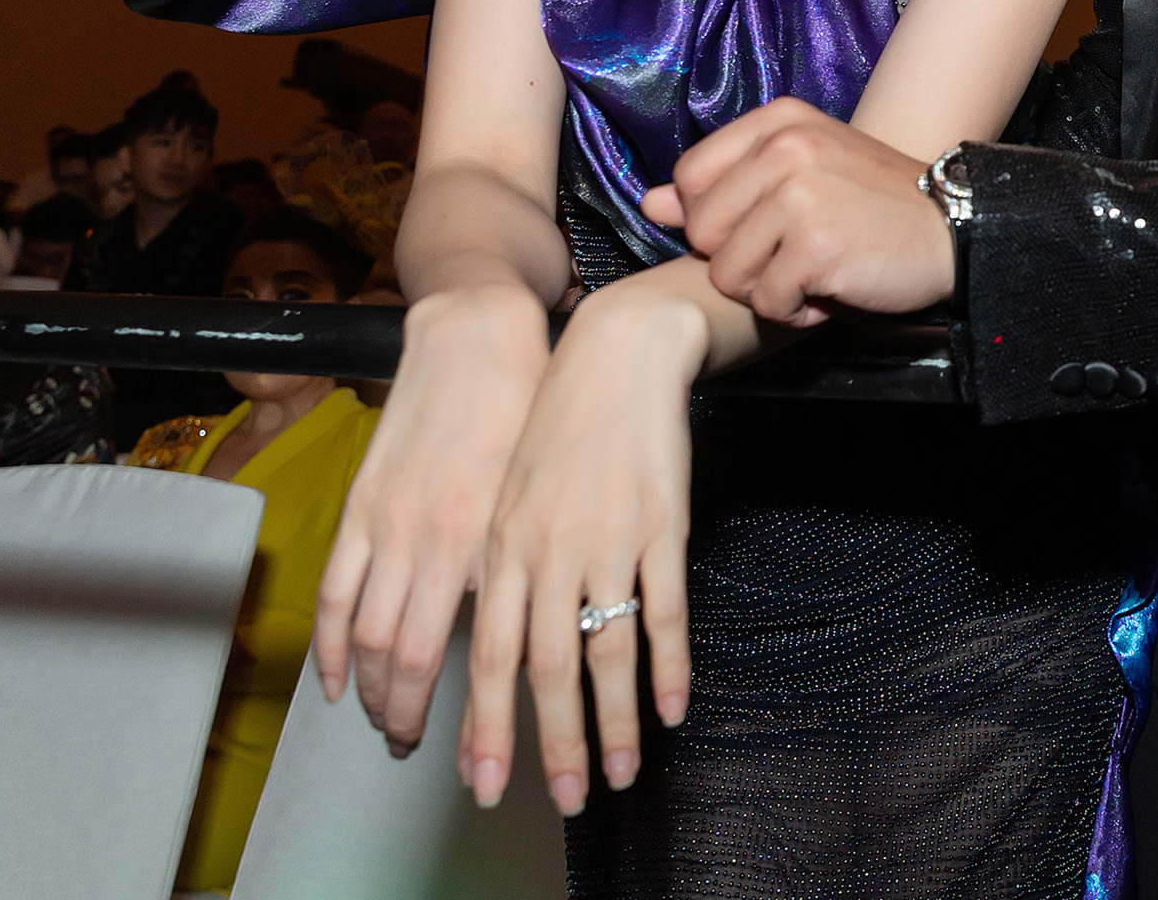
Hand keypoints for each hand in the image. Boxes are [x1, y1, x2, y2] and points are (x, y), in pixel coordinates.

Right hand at [313, 283, 548, 758]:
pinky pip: (335, 589)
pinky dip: (330, 644)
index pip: (452, 655)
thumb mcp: (536, 488)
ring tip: (383, 724)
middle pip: (401, 659)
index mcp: (478, 539)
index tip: (470, 754)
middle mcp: (425, 540)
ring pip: (364, 635)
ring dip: (368, 692)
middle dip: (404, 716)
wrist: (477, 334)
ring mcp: (385, 524)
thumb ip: (519, 558)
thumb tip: (518, 632)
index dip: (456, 715)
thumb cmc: (528, 406)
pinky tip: (336, 681)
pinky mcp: (361, 504)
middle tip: (416, 751)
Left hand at [458, 281, 704, 814]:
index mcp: (503, 548)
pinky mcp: (660, 526)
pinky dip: (668, 666)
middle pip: (547, 668)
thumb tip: (497, 646)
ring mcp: (606, 541)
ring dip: (612, 724)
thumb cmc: (558, 426)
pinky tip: (672, 709)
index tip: (485, 783)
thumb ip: (502, 569)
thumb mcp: (509, 494)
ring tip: (621, 776)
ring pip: (606, 651)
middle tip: (562, 801)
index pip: (489, 656)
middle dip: (551, 744)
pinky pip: (663, 611)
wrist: (615, 357)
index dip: (486, 725)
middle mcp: (547, 552)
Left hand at [648, 99, 954, 323]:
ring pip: (726, 273)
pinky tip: (831, 292)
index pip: (690, 177)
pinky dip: (796, 312)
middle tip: (795, 254)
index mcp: (779, 121)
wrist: (953, 229)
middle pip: (701, 231)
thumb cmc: (875, 205)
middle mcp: (786, 147)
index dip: (717, 218)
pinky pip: (766, 302)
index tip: (765, 226)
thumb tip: (653, 204)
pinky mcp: (815, 245)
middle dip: (741, 260)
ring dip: (768, 290)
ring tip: (813, 272)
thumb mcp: (802, 175)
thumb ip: (724, 185)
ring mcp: (800, 194)